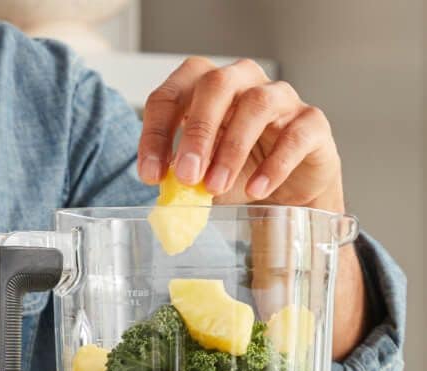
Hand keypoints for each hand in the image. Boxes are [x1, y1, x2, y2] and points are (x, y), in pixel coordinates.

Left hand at [138, 57, 343, 210]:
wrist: (287, 195)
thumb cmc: (239, 175)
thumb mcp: (201, 179)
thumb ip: (181, 182)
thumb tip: (162, 194)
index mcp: (206, 90)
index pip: (173, 94)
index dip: (157, 132)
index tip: (150, 174)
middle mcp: (243, 83)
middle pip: (217, 84)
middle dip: (197, 132)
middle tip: (186, 176)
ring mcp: (281, 98)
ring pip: (257, 103)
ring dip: (232, 148)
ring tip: (216, 187)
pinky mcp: (312, 123)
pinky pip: (295, 135)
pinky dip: (274, 164)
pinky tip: (256, 189)